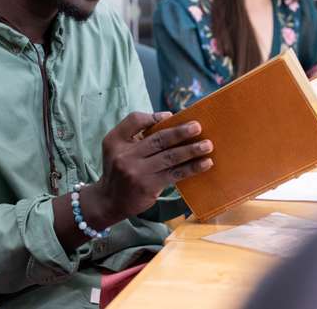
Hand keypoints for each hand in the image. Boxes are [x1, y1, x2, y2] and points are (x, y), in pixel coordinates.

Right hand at [83, 112, 213, 223]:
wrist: (109, 200)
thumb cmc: (119, 168)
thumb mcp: (116, 146)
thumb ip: (135, 132)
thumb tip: (169, 119)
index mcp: (116, 140)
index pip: (134, 120)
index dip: (153, 117)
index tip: (172, 116)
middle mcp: (125, 155)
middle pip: (158, 139)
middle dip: (180, 132)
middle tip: (198, 127)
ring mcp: (137, 172)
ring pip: (170, 157)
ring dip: (191, 150)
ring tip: (208, 145)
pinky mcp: (149, 186)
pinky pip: (174, 174)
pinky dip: (191, 168)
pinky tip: (205, 164)